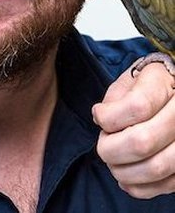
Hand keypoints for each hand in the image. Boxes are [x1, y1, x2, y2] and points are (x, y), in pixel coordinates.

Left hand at [92, 62, 174, 197]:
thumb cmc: (151, 84)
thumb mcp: (131, 78)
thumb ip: (115, 98)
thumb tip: (101, 120)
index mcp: (164, 83)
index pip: (137, 107)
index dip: (109, 117)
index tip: (99, 114)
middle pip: (143, 141)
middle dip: (111, 148)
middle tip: (103, 142)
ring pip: (156, 168)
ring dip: (124, 171)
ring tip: (113, 161)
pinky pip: (166, 185)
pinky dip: (140, 187)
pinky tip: (126, 177)